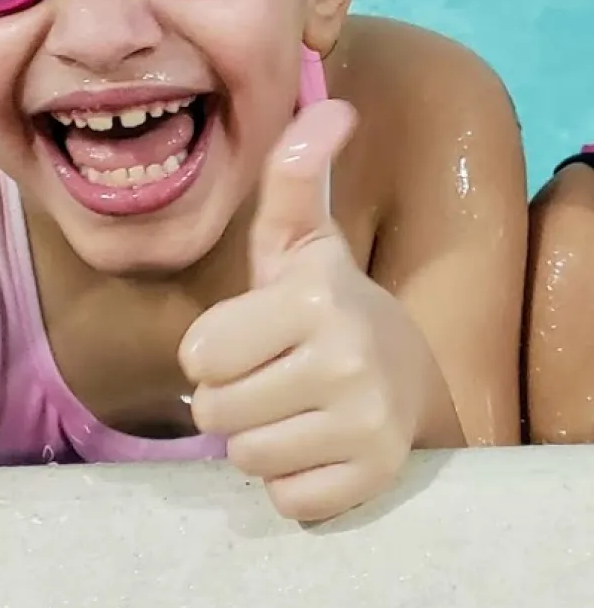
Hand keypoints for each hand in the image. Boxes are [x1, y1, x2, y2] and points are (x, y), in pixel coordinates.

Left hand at [179, 100, 434, 521]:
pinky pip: (287, 501)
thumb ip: (292, 178)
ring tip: (291, 407)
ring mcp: (366, 427)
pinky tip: (316, 444)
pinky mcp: (373, 480)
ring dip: (257, 440)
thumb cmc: (325, 301)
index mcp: (313, 299)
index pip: (198, 355)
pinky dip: (292, 482)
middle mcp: (345, 362)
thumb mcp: (298, 239)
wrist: (409, 372)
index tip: (249, 336)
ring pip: (246, 459)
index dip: (213, 349)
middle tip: (269, 375)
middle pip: (215, 413)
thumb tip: (328, 106)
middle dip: (229, 398)